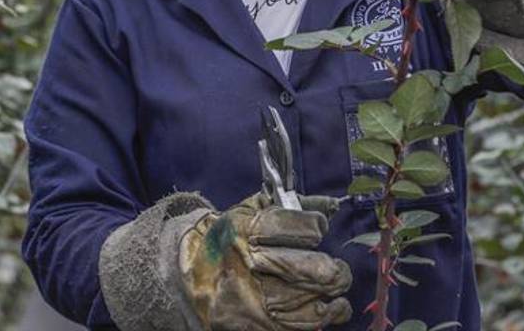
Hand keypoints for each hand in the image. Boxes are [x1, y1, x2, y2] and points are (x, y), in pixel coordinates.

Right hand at [178, 191, 351, 330]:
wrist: (185, 276)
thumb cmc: (225, 238)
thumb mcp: (250, 211)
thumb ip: (292, 205)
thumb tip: (332, 206)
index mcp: (247, 230)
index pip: (301, 229)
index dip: (316, 227)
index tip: (319, 230)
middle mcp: (249, 266)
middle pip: (310, 270)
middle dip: (334, 270)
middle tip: (338, 269)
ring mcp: (252, 301)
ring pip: (310, 304)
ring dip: (332, 297)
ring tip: (337, 289)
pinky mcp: (256, 327)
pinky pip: (300, 327)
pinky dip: (321, 319)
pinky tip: (328, 309)